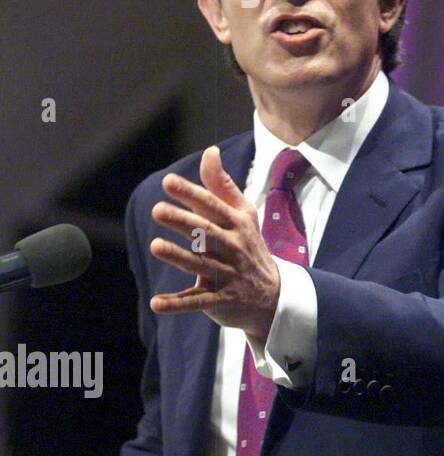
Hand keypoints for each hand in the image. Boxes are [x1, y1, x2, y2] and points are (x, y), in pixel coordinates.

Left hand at [148, 145, 280, 343]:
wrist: (274, 294)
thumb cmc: (248, 245)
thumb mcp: (242, 214)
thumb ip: (221, 185)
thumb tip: (209, 151)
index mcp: (238, 224)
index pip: (213, 206)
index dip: (191, 194)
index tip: (168, 182)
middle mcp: (234, 247)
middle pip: (207, 233)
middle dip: (184, 222)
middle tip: (158, 210)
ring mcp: (229, 275)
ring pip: (202, 265)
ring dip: (179, 257)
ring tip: (156, 246)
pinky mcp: (221, 300)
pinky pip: (198, 301)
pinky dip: (178, 304)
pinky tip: (156, 303)